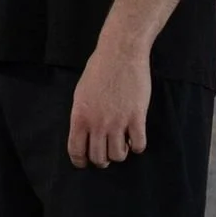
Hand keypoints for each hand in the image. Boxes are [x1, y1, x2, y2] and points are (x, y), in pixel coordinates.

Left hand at [68, 45, 149, 168]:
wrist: (120, 53)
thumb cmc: (99, 69)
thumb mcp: (81, 93)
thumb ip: (82, 115)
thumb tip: (85, 133)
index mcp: (80, 117)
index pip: (76, 151)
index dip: (81, 161)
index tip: (85, 163)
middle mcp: (97, 123)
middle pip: (99, 158)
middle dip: (102, 161)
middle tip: (106, 155)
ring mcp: (118, 122)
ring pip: (118, 155)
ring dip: (120, 154)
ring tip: (122, 145)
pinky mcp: (136, 117)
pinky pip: (138, 144)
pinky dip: (137, 146)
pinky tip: (135, 139)